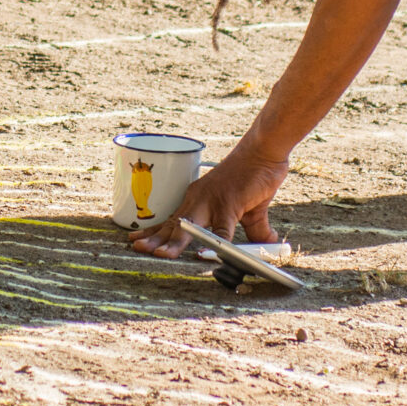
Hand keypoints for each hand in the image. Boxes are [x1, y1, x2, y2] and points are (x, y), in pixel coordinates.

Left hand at [127, 147, 285, 256]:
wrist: (263, 151)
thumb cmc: (253, 175)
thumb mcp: (251, 209)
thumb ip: (256, 229)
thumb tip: (269, 242)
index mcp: (198, 199)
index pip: (172, 218)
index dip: (155, 231)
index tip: (137, 239)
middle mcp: (200, 199)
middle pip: (174, 223)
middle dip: (155, 239)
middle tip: (137, 248)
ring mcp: (213, 201)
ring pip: (190, 226)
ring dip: (176, 242)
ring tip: (163, 255)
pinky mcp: (230, 203)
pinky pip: (221, 228)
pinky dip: (214, 241)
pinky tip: (206, 253)